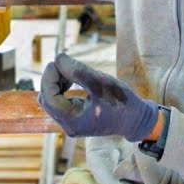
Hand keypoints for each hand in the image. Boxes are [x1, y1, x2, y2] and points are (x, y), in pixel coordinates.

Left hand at [38, 54, 158, 141]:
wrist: (136, 119)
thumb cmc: (121, 102)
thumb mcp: (101, 83)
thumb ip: (78, 71)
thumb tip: (57, 58)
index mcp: (73, 121)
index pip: (48, 97)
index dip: (49, 77)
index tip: (58, 61)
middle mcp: (68, 125)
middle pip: (47, 98)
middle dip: (52, 78)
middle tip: (65, 63)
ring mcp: (70, 123)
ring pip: (52, 99)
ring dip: (57, 81)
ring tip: (71, 69)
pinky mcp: (74, 117)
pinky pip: (60, 101)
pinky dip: (62, 87)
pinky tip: (72, 78)